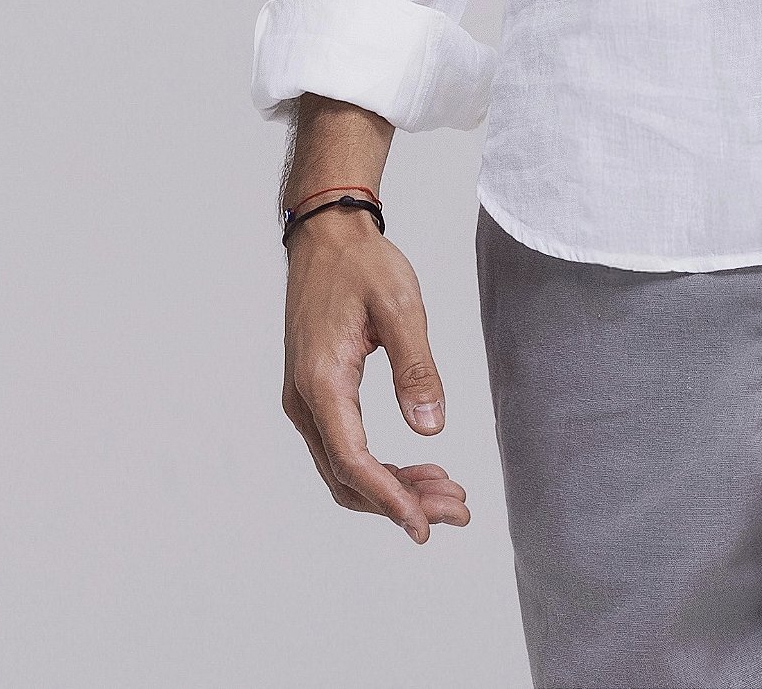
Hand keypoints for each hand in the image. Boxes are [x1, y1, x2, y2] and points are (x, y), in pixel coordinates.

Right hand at [281, 210, 470, 543]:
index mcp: (322, 382)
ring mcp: (306, 399)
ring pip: (345, 468)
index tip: (424, 526)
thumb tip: (432, 429)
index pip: (352, 461)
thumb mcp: (400, 306)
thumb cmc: (362, 263)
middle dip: (401, 502)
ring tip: (448, 494)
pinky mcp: (317, 393)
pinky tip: (420, 466)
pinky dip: (380, 467)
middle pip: (347, 477)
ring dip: (393, 488)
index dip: (389, 499)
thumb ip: (416, 368)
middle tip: (456, 511)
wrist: (327, 234)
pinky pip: (344, 447)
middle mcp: (305, 400)